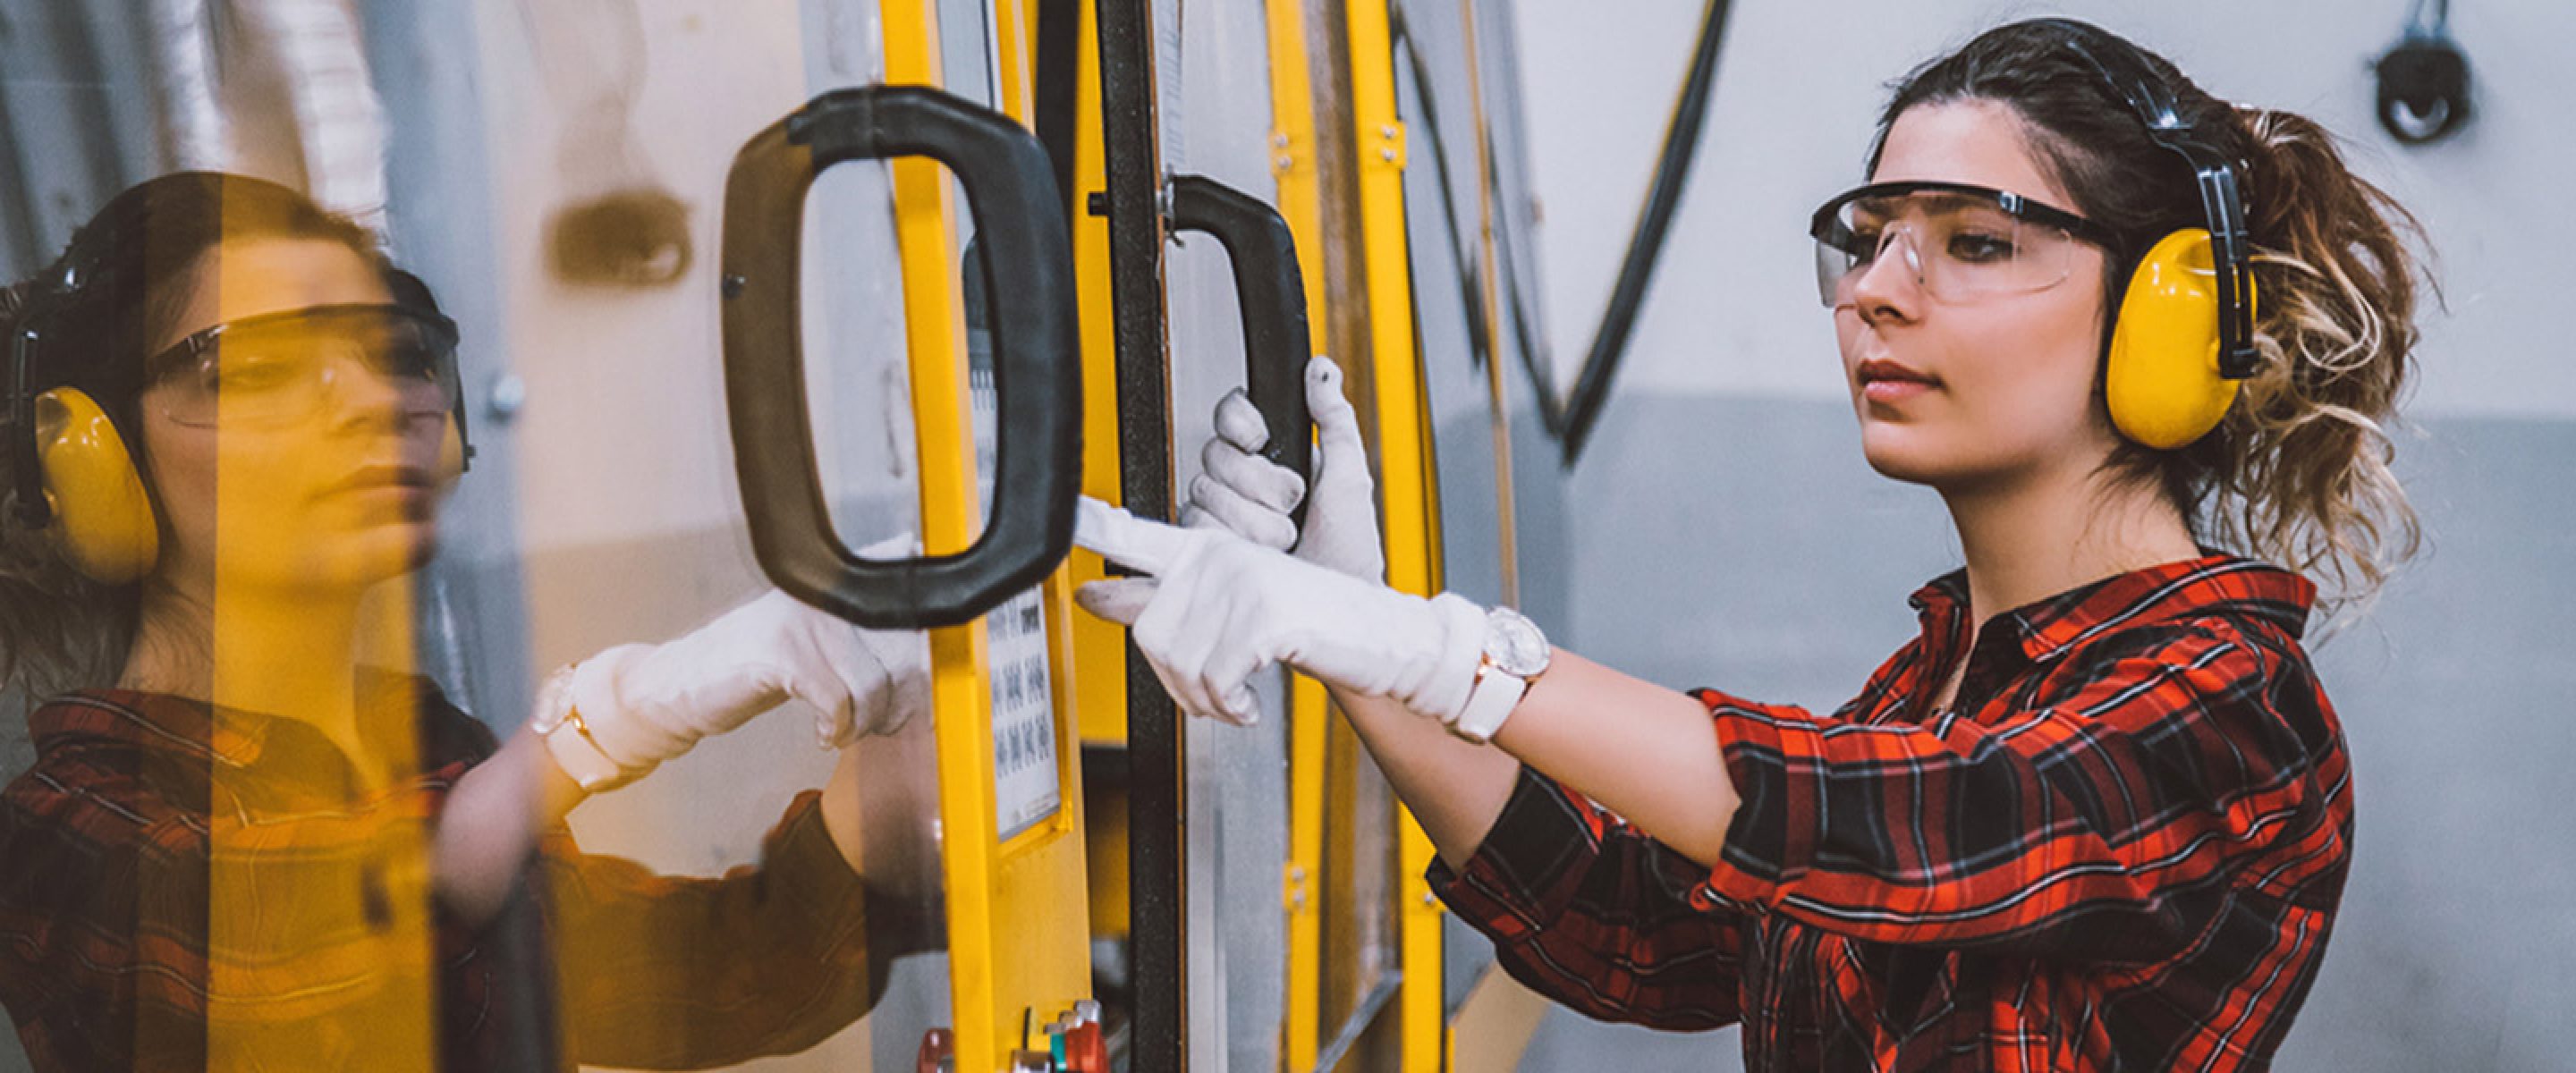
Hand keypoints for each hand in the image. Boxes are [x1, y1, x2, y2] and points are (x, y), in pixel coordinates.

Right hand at [567, 559, 930, 775]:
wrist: (678, 684)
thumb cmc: (748, 667)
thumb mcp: (809, 642)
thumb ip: (856, 640)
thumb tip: (921, 661)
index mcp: (835, 585)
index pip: (905, 595)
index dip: (927, 639)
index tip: (927, 677)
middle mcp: (823, 595)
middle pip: (901, 648)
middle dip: (904, 696)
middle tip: (889, 721)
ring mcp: (803, 622)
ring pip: (873, 682)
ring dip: (867, 720)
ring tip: (847, 730)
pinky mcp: (783, 655)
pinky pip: (839, 702)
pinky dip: (838, 728)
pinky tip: (824, 734)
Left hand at [1073, 497, 1481, 725]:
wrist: (1384, 640)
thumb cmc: (1315, 625)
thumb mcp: (1234, 609)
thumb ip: (1165, 602)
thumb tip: (1091, 595)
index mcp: (1208, 547)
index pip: (1135, 533)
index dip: (1094, 526)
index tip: (1067, 512)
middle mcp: (1220, 554)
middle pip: (1151, 634)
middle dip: (1177, 680)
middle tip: (1216, 691)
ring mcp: (1243, 580)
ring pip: (1181, 663)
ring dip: (1207, 700)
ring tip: (1238, 695)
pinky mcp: (1265, 615)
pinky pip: (1215, 680)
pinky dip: (1231, 705)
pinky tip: (1252, 701)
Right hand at [1191, 356, 1383, 579]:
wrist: (1337, 608)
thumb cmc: (1349, 550)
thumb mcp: (1350, 476)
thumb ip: (1334, 419)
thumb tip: (1322, 370)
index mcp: (1272, 457)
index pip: (1231, 415)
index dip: (1240, 422)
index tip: (1259, 437)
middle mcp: (1239, 483)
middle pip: (1215, 453)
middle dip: (1258, 481)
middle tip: (1292, 503)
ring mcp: (1219, 517)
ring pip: (1204, 492)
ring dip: (1252, 518)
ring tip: (1284, 538)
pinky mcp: (1206, 551)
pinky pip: (1195, 529)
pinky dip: (1232, 540)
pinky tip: (1256, 552)